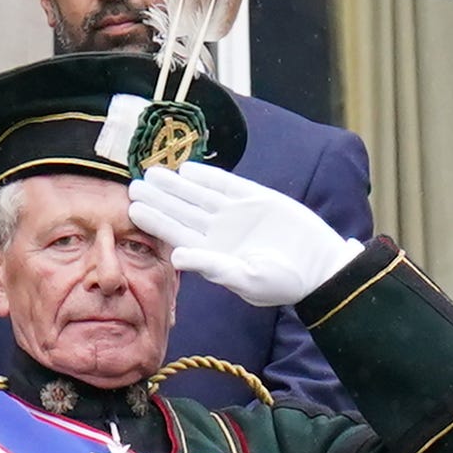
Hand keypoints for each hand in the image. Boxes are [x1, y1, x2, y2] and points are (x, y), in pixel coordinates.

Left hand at [130, 160, 363, 309]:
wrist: (320, 266)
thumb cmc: (284, 282)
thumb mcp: (248, 279)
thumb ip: (213, 267)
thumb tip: (177, 257)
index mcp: (213, 254)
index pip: (176, 234)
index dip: (155, 221)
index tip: (133, 208)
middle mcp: (220, 233)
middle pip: (182, 212)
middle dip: (159, 198)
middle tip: (134, 184)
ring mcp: (237, 214)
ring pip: (199, 196)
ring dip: (177, 184)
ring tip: (153, 172)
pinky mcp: (257, 199)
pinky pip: (227, 185)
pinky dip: (208, 177)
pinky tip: (188, 169)